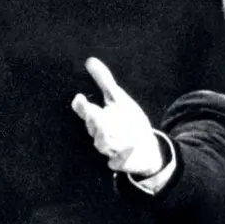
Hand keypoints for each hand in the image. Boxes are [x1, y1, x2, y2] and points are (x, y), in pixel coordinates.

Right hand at [71, 57, 162, 175]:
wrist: (145, 148)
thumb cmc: (127, 121)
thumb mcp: (119, 99)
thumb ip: (105, 81)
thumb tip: (90, 60)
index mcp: (99, 118)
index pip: (86, 112)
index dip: (82, 107)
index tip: (79, 98)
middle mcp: (100, 134)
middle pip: (93, 127)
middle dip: (94, 120)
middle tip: (95, 112)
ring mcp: (110, 150)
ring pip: (102, 144)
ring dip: (105, 137)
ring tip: (110, 130)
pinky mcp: (120, 163)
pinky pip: (118, 162)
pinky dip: (122, 156)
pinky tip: (131, 146)